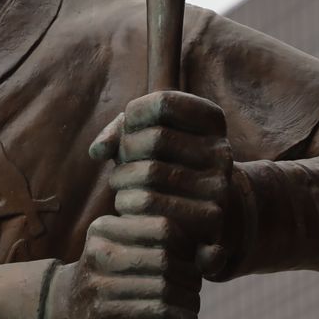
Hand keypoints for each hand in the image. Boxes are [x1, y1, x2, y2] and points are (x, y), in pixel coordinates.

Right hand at [45, 215, 200, 318]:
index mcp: (107, 227)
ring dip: (186, 306)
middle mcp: (98, 250)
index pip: (164, 228)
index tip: (187, 263)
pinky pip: (154, 315)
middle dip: (190, 281)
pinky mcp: (100, 314)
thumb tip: (218, 255)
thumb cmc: (117, 274)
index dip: (187, 247)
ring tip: (188, 314)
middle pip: (166, 261)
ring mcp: (96, 282)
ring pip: (163, 290)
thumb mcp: (138, 251)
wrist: (70, 304)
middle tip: (192, 294)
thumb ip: (179, 248)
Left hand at [90, 90, 234, 276]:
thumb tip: (97, 151)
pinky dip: (126, 201)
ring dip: (121, 177)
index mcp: (211, 119)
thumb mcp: (147, 134)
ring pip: (149, 173)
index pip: (164, 102)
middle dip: (126, 149)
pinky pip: (150, 204)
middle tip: (122, 161)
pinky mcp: (207, 216)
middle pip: (155, 139)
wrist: (199, 208)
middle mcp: (221, 149)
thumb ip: (120, 130)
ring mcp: (218, 184)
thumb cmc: (164, 161)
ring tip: (120, 182)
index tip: (130, 128)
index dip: (135, 114)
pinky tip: (127, 203)